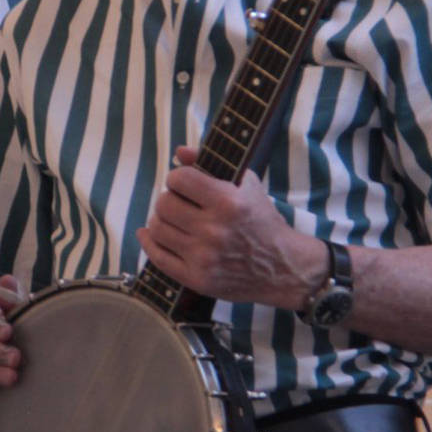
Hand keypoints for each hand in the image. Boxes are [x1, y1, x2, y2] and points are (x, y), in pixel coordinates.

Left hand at [137, 147, 319, 309]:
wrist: (282, 267)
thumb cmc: (262, 221)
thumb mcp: (246, 185)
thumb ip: (210, 164)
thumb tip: (179, 152)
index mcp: (227, 202)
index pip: (179, 179)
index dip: (178, 178)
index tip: (184, 184)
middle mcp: (214, 230)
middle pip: (164, 204)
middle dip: (169, 199)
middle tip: (179, 203)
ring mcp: (204, 257)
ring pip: (157, 228)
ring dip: (160, 219)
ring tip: (173, 219)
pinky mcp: (197, 279)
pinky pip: (158, 257)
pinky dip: (150, 243)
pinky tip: (150, 235)